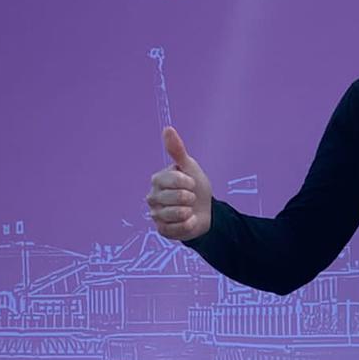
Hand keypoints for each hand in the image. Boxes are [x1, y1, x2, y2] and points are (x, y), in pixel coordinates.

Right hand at [148, 126, 213, 240]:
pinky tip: (188, 221)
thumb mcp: (190, 167)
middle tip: (190, 198)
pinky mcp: (162, 230)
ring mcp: (156, 215)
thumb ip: (177, 150)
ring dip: (188, 212)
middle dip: (190, 198)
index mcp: (157, 180)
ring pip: (175, 214)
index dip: (188, 182)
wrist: (206, 211)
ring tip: (189, 210)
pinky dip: (187, 225)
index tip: (192, 183)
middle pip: (176, 198)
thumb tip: (168, 128)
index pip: (174, 180)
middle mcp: (152, 197)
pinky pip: (176, 229)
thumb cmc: (195, 187)